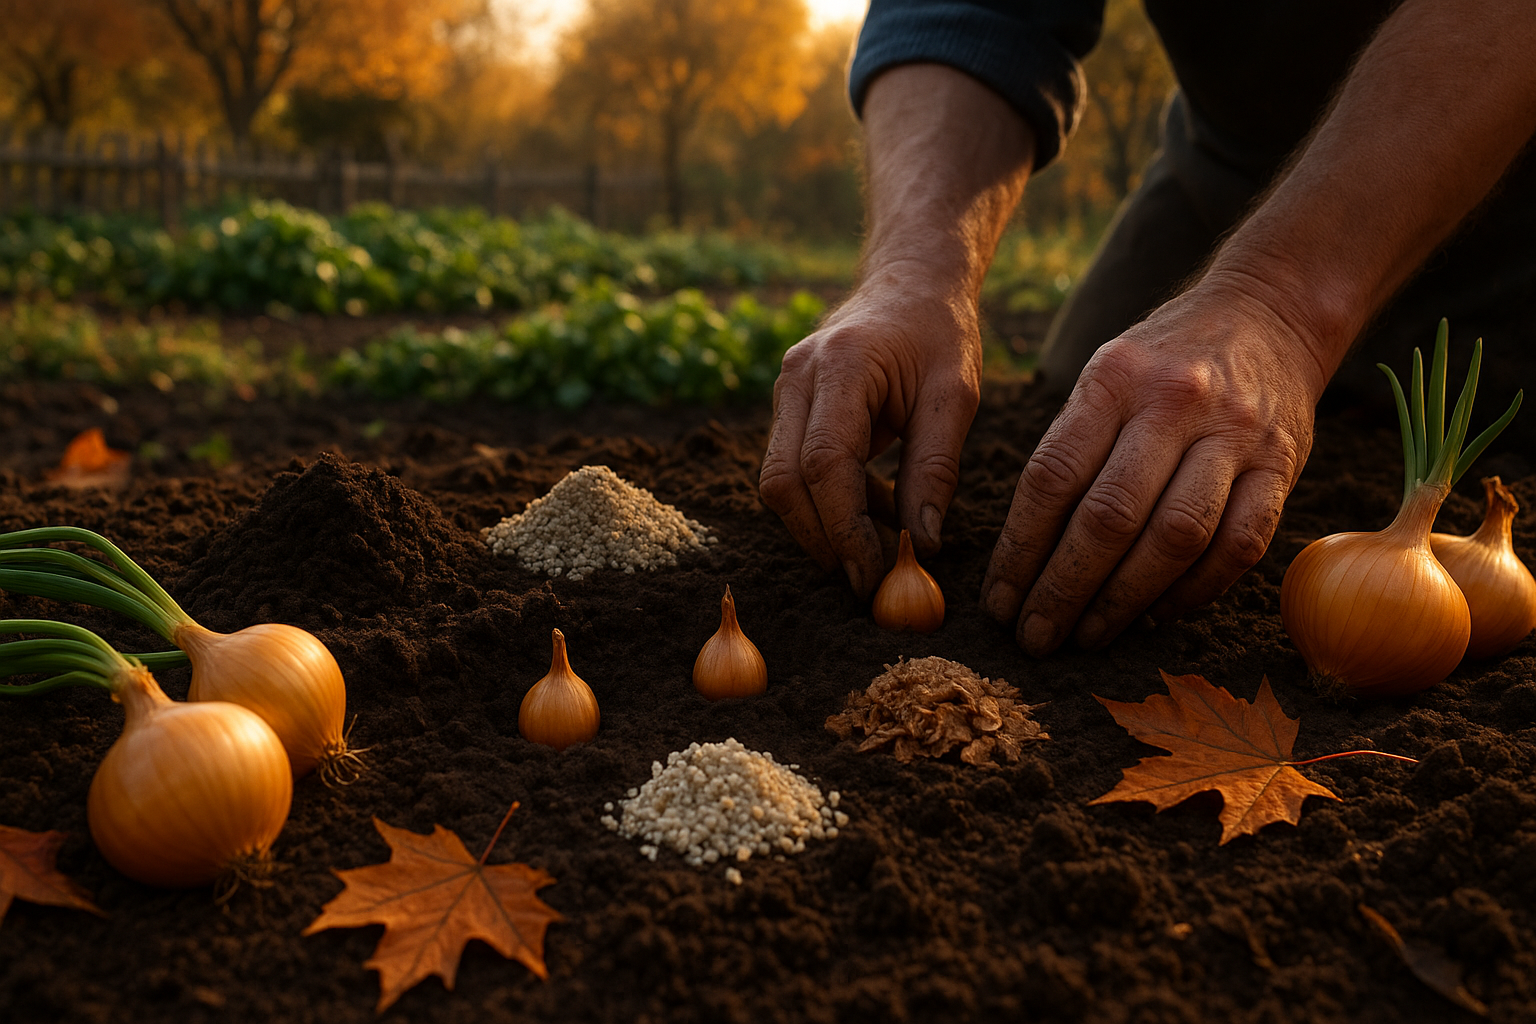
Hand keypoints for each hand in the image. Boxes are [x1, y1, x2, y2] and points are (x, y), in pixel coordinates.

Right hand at [759, 273, 982, 596]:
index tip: (871, 575)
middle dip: (822, 539)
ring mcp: (784, 390)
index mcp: (843, 365)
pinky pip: (791, 469)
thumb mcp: (955, 396)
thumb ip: (936, 469)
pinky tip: (873, 507)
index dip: (844, 528)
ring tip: (881, 540)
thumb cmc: (938, 334)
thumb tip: (923, 544)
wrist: (910, 283)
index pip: (826, 464)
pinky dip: (826, 502)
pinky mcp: (787, 407)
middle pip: (784, 481)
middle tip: (867, 580)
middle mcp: (798, 377)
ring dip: (823, 524)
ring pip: (778, 481)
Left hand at [980, 285, 1328, 653]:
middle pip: (1109, 516)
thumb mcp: (1105, 375)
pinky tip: (1156, 615)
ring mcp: (1235, 435)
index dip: (1020, 549)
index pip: (1052, 478)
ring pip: (1175, 538)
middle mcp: (1174, 403)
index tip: (999, 600)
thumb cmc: (1164, 361)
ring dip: (1124, 600)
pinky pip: (1239, 545)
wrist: (1270, 313)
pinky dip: (1195, 590)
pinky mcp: (1284, 465)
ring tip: (1088, 636)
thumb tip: (1025, 551)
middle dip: (1064, 589)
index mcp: (1113, 378)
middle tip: (1035, 637)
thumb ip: (1070, 447)